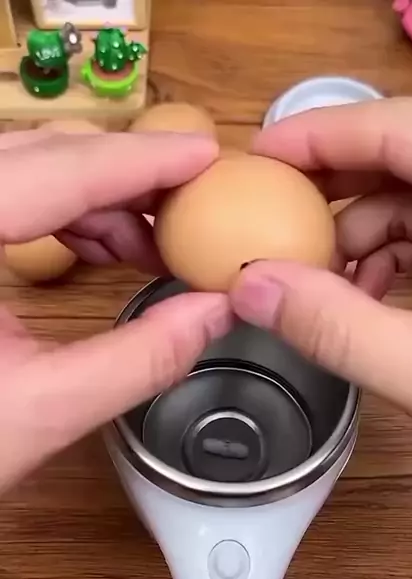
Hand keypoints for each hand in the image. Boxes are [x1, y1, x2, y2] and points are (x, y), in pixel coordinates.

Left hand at [0, 130, 230, 491]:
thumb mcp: (43, 410)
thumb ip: (138, 360)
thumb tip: (212, 313)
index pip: (57, 172)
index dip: (140, 161)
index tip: (205, 156)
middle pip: (41, 155)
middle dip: (125, 177)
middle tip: (192, 209)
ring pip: (25, 168)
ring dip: (97, 198)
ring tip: (153, 247)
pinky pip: (9, 194)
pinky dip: (62, 213)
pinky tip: (103, 248)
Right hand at [232, 98, 411, 449]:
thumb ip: (342, 331)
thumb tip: (253, 289)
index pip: (411, 128)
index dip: (325, 135)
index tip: (257, 156)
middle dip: (338, 199)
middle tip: (272, 228)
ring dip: (364, 242)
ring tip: (321, 291)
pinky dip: (398, 262)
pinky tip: (367, 301)